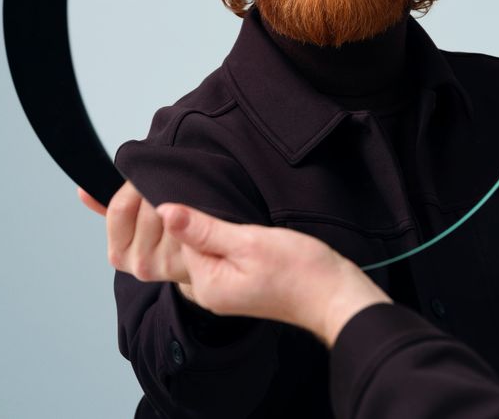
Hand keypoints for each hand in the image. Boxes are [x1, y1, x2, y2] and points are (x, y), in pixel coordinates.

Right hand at [77, 184, 194, 300]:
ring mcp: (165, 265)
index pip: (119, 207)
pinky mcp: (190, 260)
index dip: (134, 185)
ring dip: (178, 197)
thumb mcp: (132, 222)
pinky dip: (194, 211)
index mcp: (118, 253)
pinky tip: (196, 210)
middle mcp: (139, 264)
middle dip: (159, 189)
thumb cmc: (161, 235)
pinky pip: (190, 223)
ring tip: (184, 196)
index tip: (146, 176)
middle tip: (170, 182)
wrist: (193, 263)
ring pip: (170, 213)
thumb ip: (106, 206)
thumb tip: (82, 191)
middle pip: (147, 208)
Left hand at [158, 203, 390, 346]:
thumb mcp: (248, 241)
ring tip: (247, 224)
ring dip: (223, 231)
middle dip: (209, 224)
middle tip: (236, 214)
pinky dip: (233, 241)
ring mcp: (226, 291)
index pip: (182, 239)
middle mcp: (210, 293)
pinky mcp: (241, 286)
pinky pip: (224, 256)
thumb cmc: (298, 269)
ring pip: (210, 248)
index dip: (196, 215)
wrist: (333, 294)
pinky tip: (250, 235)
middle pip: (193, 245)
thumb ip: (204, 228)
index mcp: (206, 284)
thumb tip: (165, 211)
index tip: (218, 203)